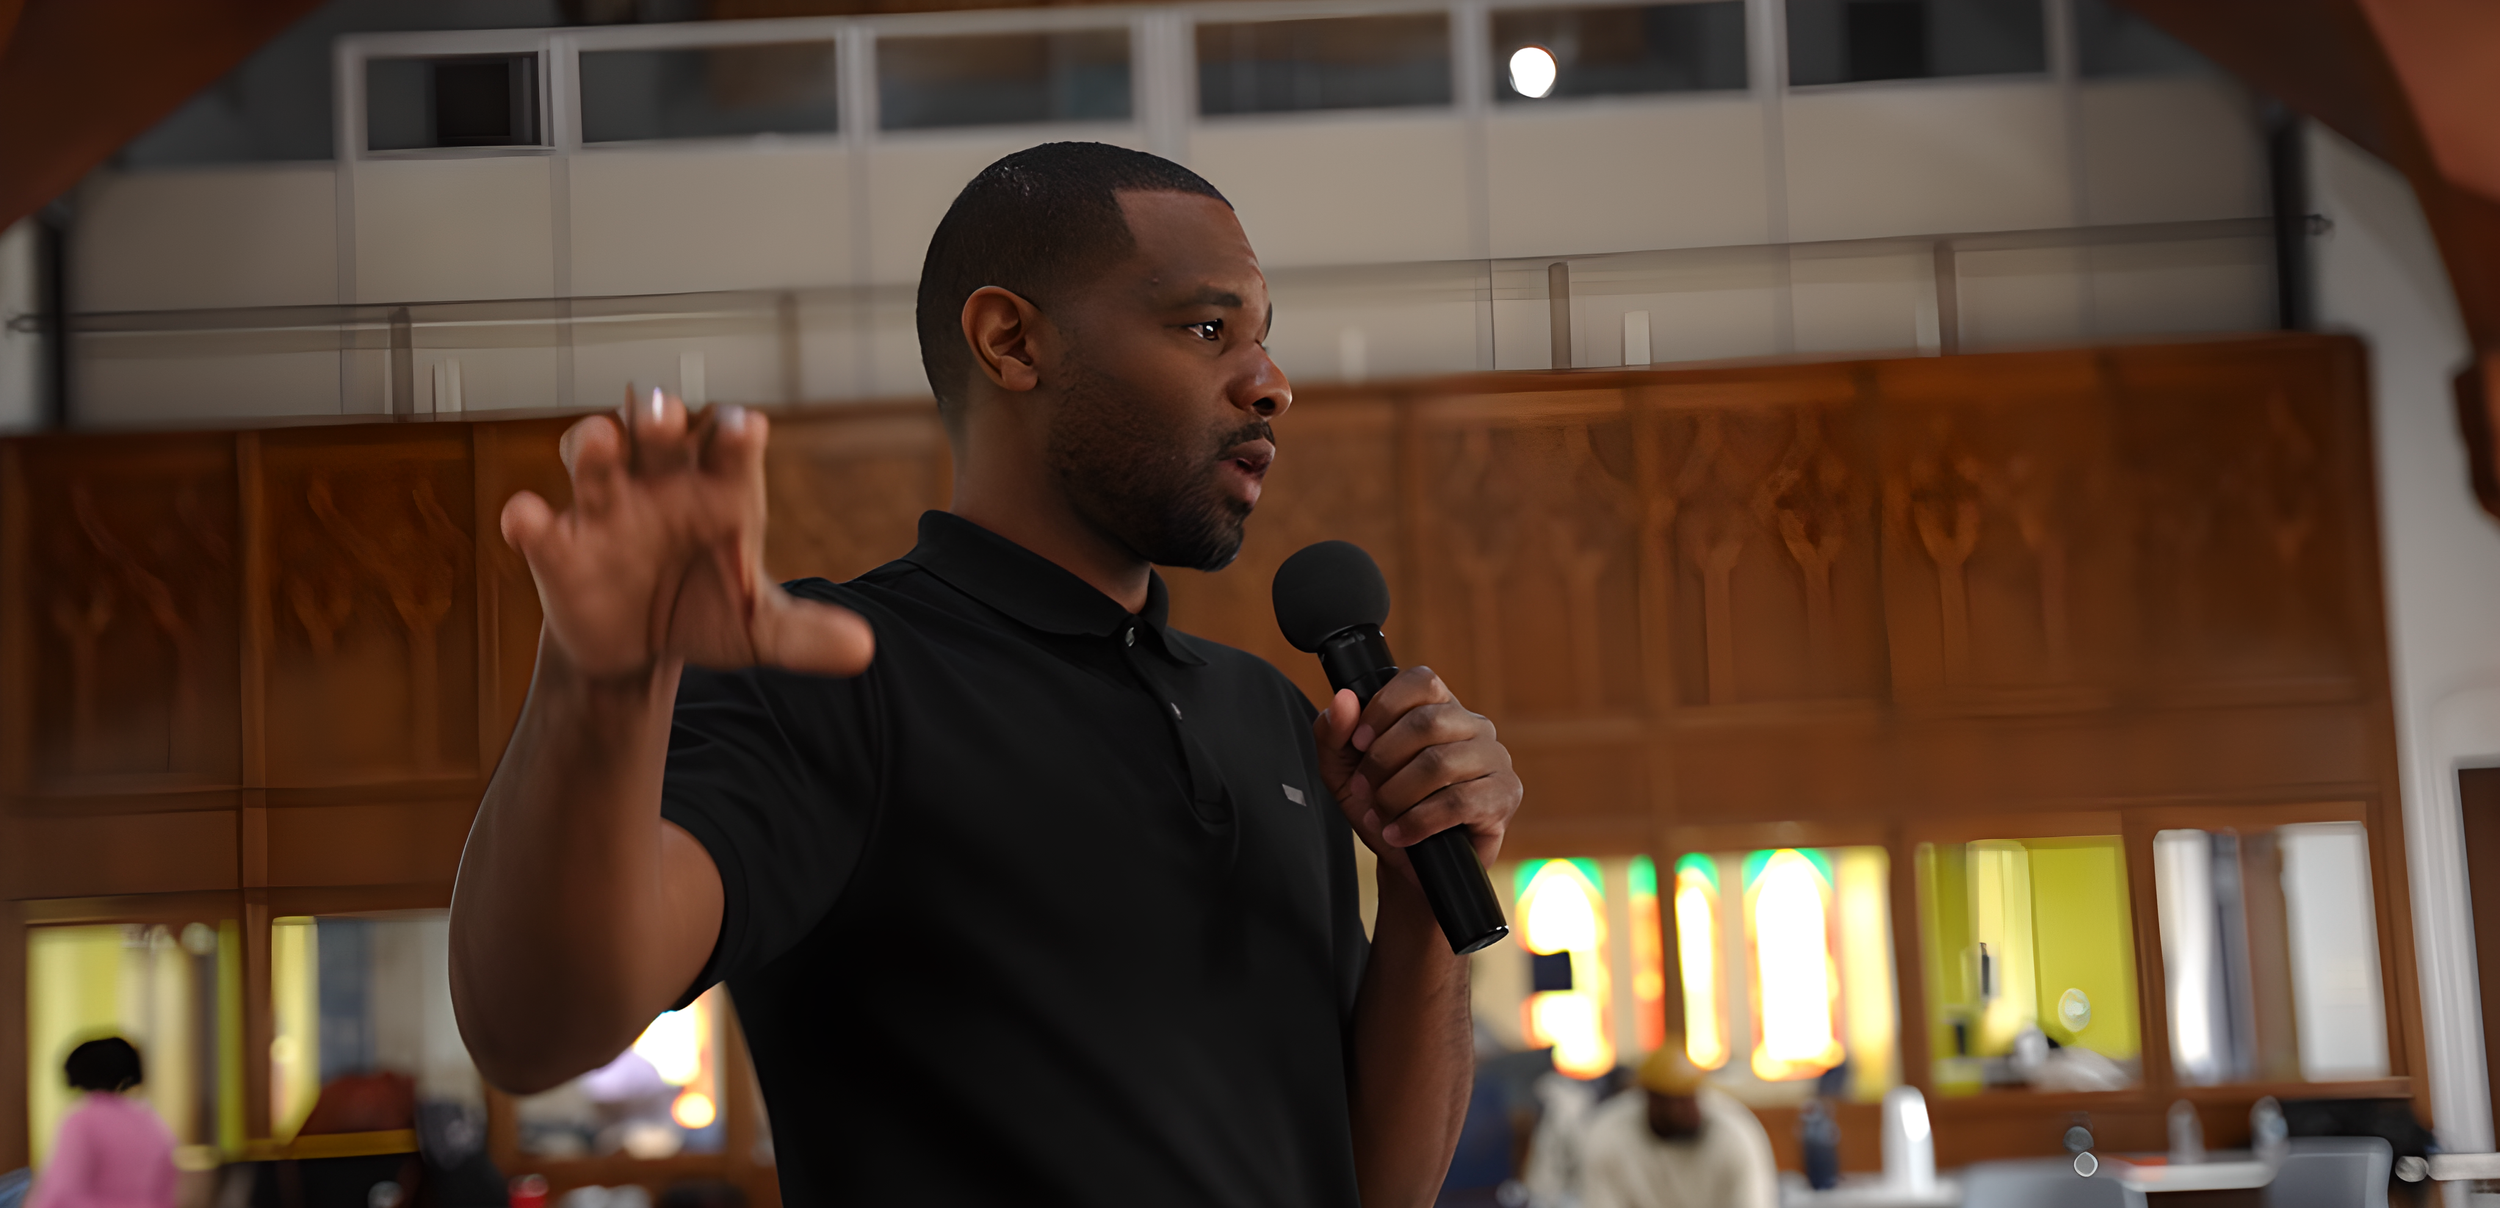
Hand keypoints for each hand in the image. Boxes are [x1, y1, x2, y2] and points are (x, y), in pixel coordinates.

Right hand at [500, 387, 874, 681]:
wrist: (640, 646)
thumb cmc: (706, 609)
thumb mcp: (758, 626)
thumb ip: (804, 633)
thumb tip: (863, 649)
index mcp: (719, 485)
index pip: (729, 444)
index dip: (734, 433)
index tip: (747, 429)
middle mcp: (660, 480)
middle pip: (656, 427)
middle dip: (657, 414)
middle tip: (664, 417)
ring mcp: (606, 506)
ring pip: (593, 453)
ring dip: (592, 443)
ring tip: (598, 443)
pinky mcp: (559, 546)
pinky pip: (538, 524)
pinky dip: (528, 519)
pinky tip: (525, 519)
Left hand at [1312, 666, 1520, 873]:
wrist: (1408, 867)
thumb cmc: (1382, 809)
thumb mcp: (1344, 771)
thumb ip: (1334, 732)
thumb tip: (1344, 698)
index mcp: (1440, 707)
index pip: (1420, 681)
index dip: (1383, 709)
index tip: (1359, 743)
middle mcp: (1474, 725)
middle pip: (1426, 723)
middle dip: (1383, 761)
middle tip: (1365, 789)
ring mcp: (1495, 758)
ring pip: (1440, 763)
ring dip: (1396, 795)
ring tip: (1381, 814)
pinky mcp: (1505, 795)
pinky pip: (1458, 802)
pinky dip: (1417, 822)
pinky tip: (1400, 833)